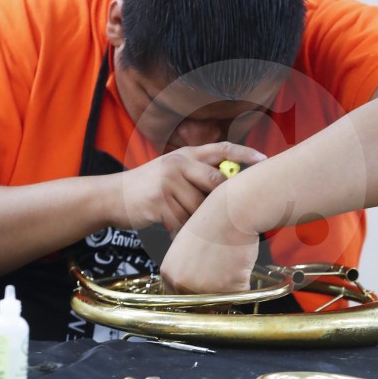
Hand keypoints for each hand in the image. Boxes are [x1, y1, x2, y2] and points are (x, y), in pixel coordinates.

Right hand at [117, 142, 265, 231]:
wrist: (112, 197)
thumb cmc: (150, 188)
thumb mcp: (172, 170)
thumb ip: (197, 174)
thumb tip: (231, 185)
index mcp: (185, 155)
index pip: (221, 148)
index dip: (245, 153)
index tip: (265, 159)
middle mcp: (178, 164)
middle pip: (216, 182)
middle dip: (221, 200)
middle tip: (226, 214)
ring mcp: (168, 182)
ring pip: (200, 207)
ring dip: (197, 221)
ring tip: (188, 224)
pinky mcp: (159, 201)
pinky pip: (183, 221)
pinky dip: (182, 230)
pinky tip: (173, 230)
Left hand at [159, 183, 259, 293]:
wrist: (232, 210)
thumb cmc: (214, 221)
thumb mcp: (186, 245)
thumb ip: (185, 269)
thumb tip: (193, 285)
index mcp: (169, 273)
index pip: (180, 296)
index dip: (197, 289)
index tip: (208, 280)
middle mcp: (181, 283)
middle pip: (199, 303)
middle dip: (214, 291)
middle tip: (222, 268)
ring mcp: (202, 288)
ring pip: (220, 301)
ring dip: (229, 286)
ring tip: (230, 260)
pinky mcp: (224, 289)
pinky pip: (238, 296)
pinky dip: (243, 281)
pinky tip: (239, 261)